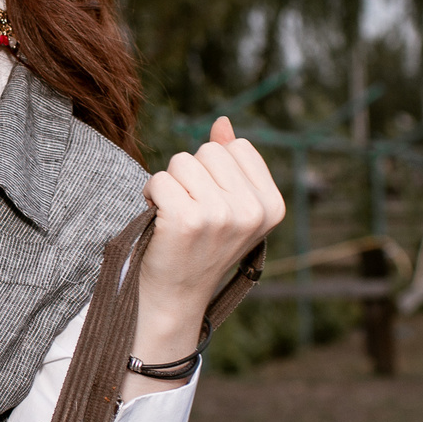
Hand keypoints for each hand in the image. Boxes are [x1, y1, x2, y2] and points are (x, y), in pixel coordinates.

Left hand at [127, 116, 286, 390]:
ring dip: (169, 184)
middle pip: (209, 151)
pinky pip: (160, 179)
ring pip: (182, 161)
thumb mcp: (227, 207)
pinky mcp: (187, 220)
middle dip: (191, 174)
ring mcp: (221, 216)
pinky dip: (151, 195)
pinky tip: (158, 220)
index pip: (238, 148)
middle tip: (189, 210)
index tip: (211, 202)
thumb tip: (222, 123)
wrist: (175, 298)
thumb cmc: (199, 248)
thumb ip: (230, 164)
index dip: (215, 169)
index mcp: (272, 206)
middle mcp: (252, 211)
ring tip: (173, 216)